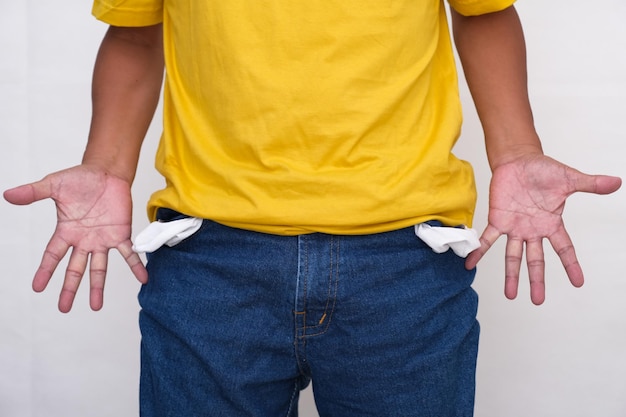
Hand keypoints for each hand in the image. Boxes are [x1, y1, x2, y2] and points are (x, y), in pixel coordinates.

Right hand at [3, 165, 147, 311]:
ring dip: (98, 287)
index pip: (53, 255)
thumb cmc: (80, 179)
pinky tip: (143, 278)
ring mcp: (103, 239)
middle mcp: (84, 240)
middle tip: (63, 308)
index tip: (38, 288)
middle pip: (75, 268)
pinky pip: (129, 253)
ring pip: (99, 268)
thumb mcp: (53, 185)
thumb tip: (8, 195)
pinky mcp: (121, 234)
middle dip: (69, 288)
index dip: (45, 271)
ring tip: (96, 306)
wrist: (106, 172)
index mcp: (66, 231)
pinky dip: (136, 265)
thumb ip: (33, 192)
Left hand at [465, 154, 620, 304]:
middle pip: (536, 259)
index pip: (564, 248)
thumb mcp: (569, 179)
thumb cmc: (543, 171)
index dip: (571, 265)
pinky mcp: (498, 219)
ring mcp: (515, 227)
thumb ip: (590, 184)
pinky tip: (470, 263)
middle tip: (537, 300)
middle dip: (536, 280)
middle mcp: (533, 230)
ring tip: (511, 295)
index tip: (578, 282)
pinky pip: (487, 238)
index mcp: (551, 224)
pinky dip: (478, 250)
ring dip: (511, 275)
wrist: (519, 161)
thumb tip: (616, 182)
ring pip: (513, 255)